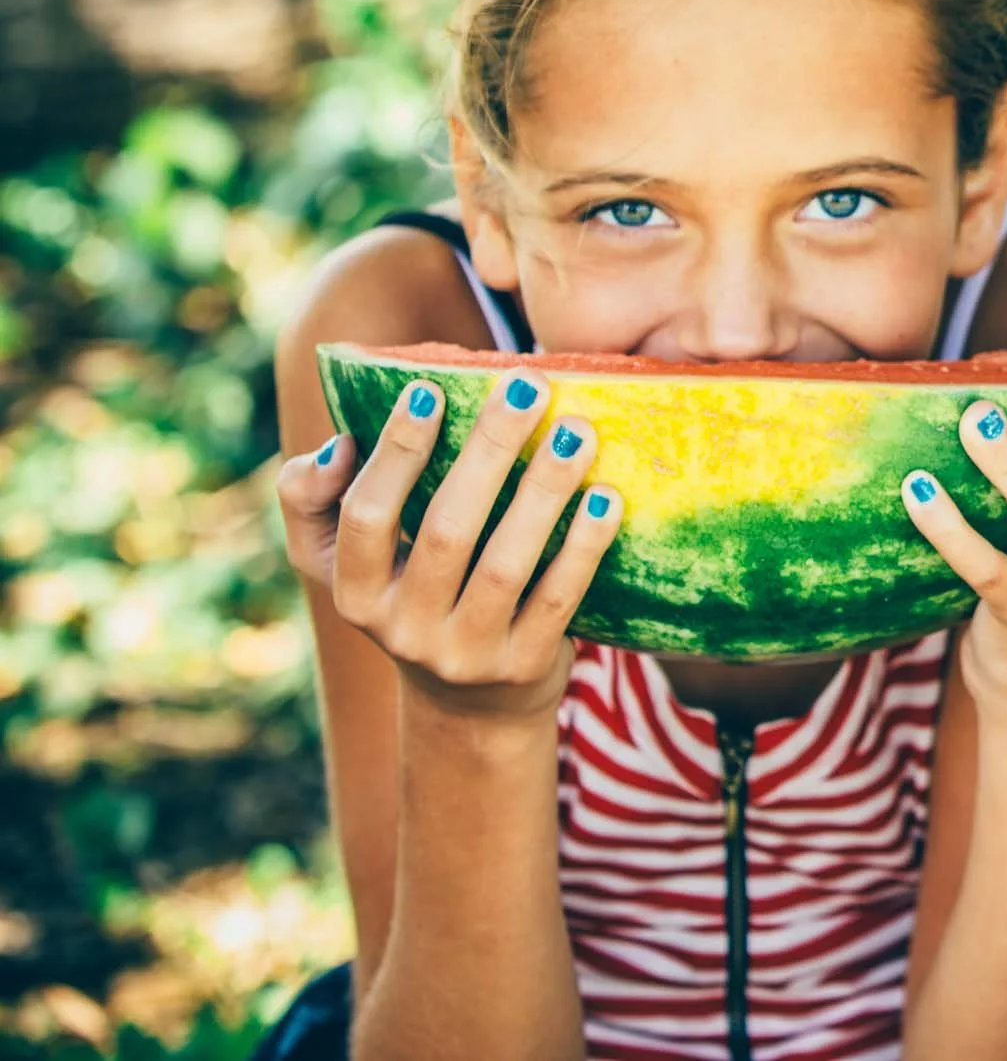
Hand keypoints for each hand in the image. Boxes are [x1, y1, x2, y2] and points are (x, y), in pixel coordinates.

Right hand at [275, 369, 623, 722]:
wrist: (471, 705)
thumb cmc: (412, 594)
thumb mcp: (347, 562)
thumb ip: (316, 498)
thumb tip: (340, 443)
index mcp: (353, 593)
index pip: (364, 516)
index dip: (394, 454)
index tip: (428, 389)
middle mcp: (403, 629)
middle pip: (445, 530)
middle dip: (488, 451)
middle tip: (528, 386)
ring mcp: (465, 654)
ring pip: (505, 564)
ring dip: (543, 491)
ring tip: (575, 432)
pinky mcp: (523, 667)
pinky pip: (557, 599)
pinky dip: (583, 547)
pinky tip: (605, 498)